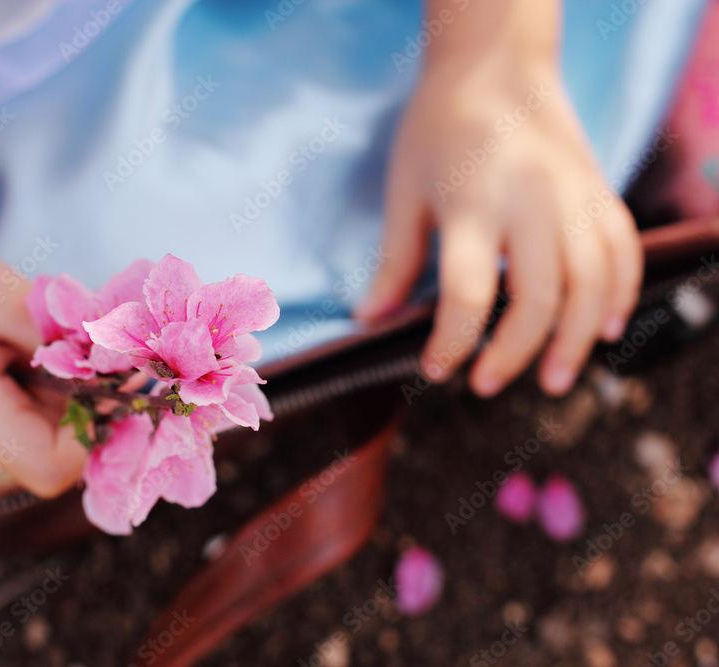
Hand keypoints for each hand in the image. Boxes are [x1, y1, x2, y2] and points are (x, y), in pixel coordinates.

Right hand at [0, 220, 85, 496]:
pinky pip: (6, 423)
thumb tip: (125, 368)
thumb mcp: (5, 297)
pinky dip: (25, 391)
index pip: (52, 472)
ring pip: (29, 437)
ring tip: (25, 336)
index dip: (89, 435)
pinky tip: (7, 346)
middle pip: (47, 453)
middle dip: (74, 403)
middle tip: (70, 343)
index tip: (100, 382)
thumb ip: (63, 340)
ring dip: (50, 394)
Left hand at [355, 60, 641, 396]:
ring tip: (555, 379)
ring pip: (593, 284)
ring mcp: (573, 195)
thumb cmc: (438, 127)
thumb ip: (395, 261)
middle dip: (514, 354)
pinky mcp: (599, 190)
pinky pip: (623, 251)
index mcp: (472, 202)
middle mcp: (530, 201)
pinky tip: (604, 329)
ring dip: (577, 341)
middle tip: (488, 385)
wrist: (495, 63)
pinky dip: (620, 295)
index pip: (467, 293)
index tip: (436, 369)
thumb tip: (369, 320)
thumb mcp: (404, 192)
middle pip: (538, 299)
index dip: (453, 343)